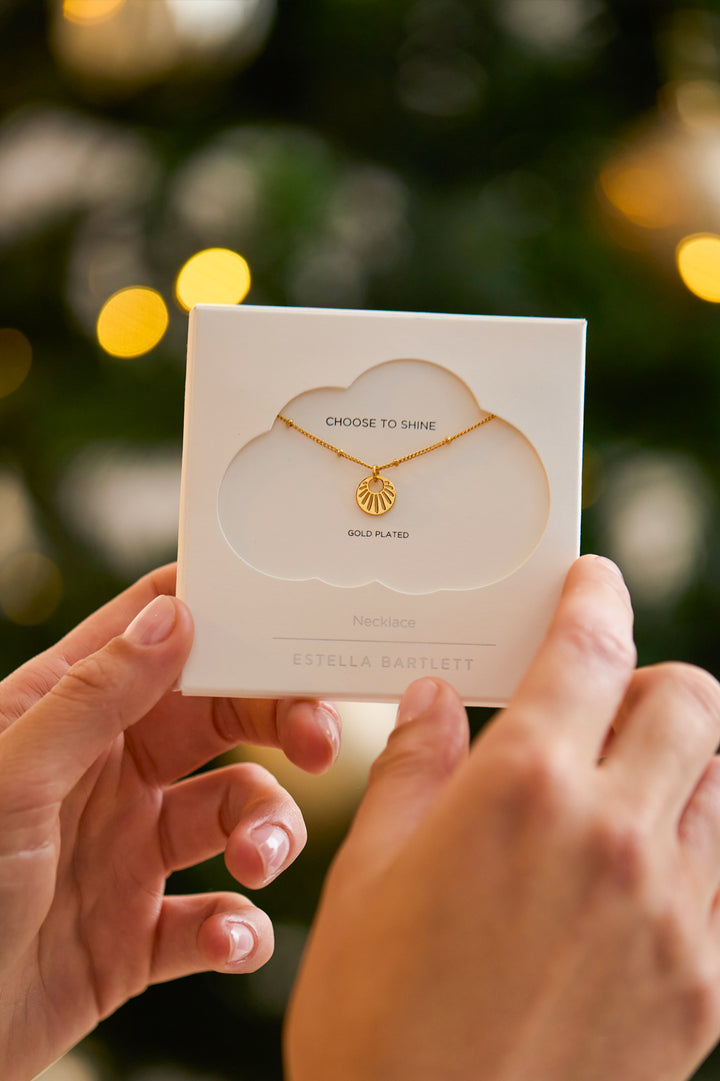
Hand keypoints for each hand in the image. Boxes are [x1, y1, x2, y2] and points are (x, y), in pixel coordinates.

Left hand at [0, 564, 340, 1080]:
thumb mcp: (12, 778)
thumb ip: (93, 696)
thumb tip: (175, 618)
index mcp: (69, 713)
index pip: (158, 634)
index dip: (222, 616)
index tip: (290, 621)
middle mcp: (109, 772)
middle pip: (223, 716)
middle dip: (280, 721)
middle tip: (320, 742)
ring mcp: (130, 852)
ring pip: (238, 813)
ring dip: (269, 832)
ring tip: (258, 861)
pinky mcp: (143, 935)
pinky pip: (221, 918)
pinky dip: (242, 931)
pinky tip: (228, 944)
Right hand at [286, 555, 719, 1080]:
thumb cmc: (377, 1023)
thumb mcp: (368, 875)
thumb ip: (411, 768)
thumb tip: (428, 703)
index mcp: (522, 790)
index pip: (587, 650)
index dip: (593, 597)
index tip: (592, 582)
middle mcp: (615, 835)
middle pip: (688, 700)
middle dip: (647, 677)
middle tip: (600, 699)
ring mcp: (675, 913)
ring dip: (679, 758)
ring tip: (619, 785)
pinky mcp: (706, 982)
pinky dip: (695, 842)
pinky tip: (638, 870)